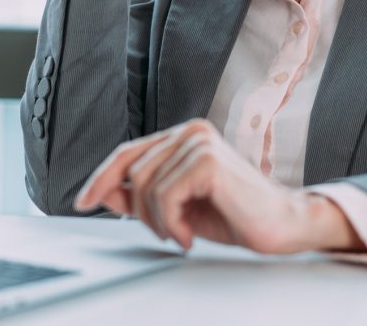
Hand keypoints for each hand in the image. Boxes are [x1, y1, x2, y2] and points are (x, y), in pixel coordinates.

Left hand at [73, 119, 365, 254]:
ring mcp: (200, 142)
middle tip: (166, 233)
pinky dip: (170, 223)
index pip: (128, 152)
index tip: (82, 202)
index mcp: (184, 136)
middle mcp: (191, 131)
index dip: (101, 177)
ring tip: (180, 234)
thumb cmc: (237, 215)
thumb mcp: (179, 207)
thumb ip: (143, 195)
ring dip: (157, 221)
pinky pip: (164, 195)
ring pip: (145, 185)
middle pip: (132, 171)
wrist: (284, 225)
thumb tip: (104, 192)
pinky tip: (188, 236)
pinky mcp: (208, 161)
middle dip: (139, 211)